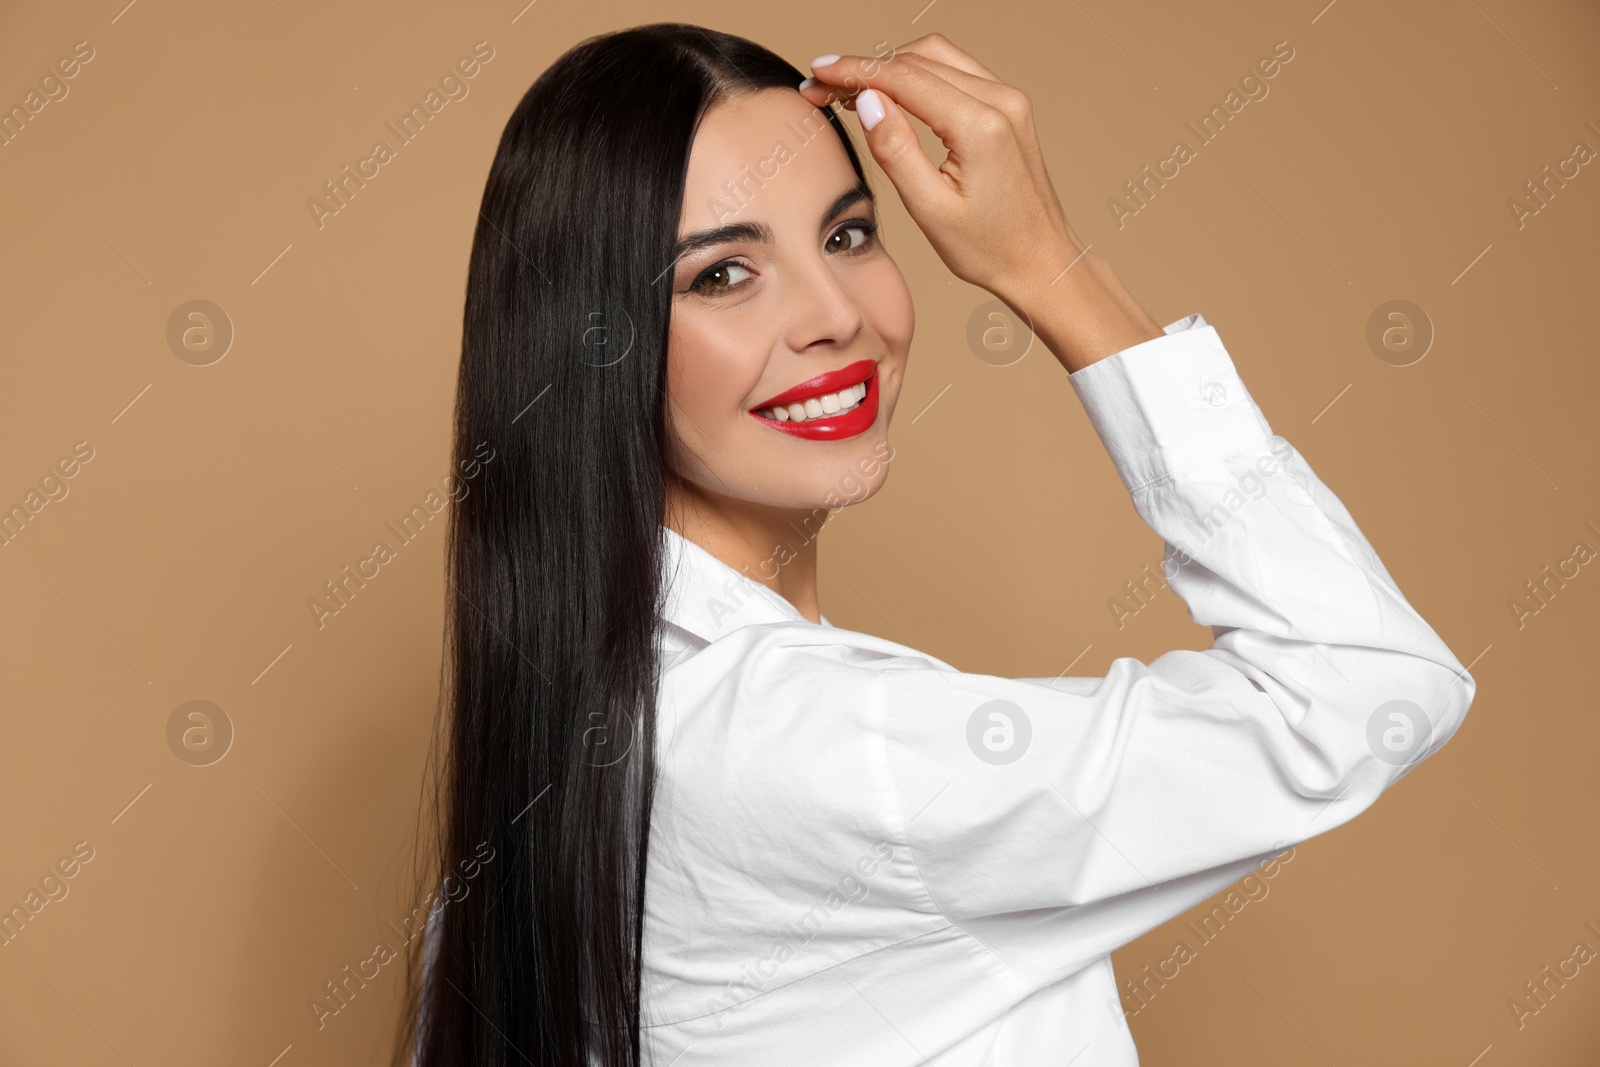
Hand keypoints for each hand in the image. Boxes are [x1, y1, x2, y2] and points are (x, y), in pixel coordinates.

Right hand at [800, 35, 1162, 370]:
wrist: (1042, 261)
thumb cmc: (991, 248)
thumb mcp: (930, 209)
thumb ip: (895, 150)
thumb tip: (867, 101)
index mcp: (980, 126)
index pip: (903, 77)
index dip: (853, 71)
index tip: (817, 74)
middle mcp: (1001, 101)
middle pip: (917, 59)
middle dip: (865, 68)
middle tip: (823, 88)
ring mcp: (1008, 99)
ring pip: (935, 56)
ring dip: (889, 67)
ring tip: (850, 92)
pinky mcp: (1008, 106)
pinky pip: (955, 70)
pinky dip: (917, 74)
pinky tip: (890, 94)